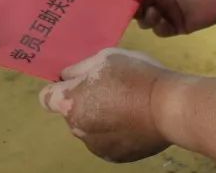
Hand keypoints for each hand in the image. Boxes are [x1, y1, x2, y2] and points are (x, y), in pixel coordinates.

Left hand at [39, 49, 171, 162]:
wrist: (169, 108)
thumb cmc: (135, 76)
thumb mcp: (105, 57)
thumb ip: (79, 68)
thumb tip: (66, 76)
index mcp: (71, 103)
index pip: (46, 98)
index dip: (58, 88)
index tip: (74, 82)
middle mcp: (77, 129)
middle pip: (71, 112)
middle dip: (83, 101)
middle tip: (109, 88)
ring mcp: (96, 146)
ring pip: (89, 128)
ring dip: (99, 118)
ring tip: (125, 105)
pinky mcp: (115, 157)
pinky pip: (106, 141)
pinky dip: (114, 132)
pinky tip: (132, 120)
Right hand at [117, 0, 215, 35]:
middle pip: (134, 5)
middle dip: (129, 8)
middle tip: (129, 10)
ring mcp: (167, 10)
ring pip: (145, 20)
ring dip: (144, 18)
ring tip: (152, 13)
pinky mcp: (178, 25)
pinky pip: (161, 31)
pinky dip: (157, 28)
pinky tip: (161, 22)